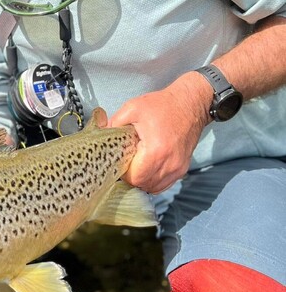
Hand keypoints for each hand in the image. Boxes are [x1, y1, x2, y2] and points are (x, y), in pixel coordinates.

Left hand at [109, 75, 208, 193]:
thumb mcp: (132, 108)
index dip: (123, 172)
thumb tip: (101, 136)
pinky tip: (147, 167)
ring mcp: (178, 168)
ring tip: (136, 164)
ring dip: (142, 180)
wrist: (190, 103)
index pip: (134, 178)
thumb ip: (113, 124)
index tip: (119, 160)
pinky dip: (153, 180)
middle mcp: (169, 164)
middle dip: (131, 177)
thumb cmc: (162, 105)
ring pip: (153, 188)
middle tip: (125, 161)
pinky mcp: (182, 169)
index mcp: (156, 151)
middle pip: (143, 185)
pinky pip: (163, 184)